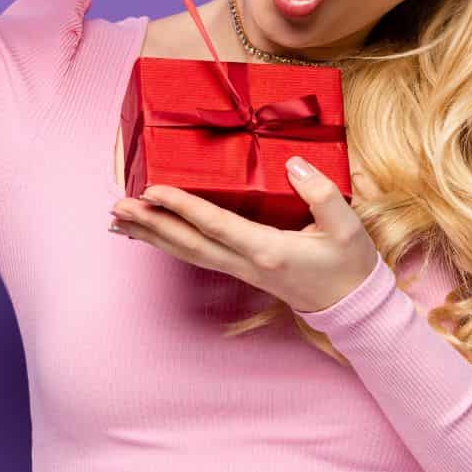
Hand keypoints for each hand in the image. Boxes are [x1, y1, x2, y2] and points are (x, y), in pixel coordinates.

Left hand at [108, 156, 382, 312]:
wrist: (353, 306)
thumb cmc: (350, 264)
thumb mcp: (346, 227)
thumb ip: (322, 193)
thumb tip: (294, 164)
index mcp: (269, 250)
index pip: (215, 225)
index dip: (181, 207)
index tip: (152, 190)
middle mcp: (247, 264)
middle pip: (189, 244)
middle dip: (151, 225)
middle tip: (118, 207)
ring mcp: (241, 271)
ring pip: (188, 253)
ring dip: (152, 237)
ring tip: (118, 221)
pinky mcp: (241, 270)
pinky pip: (198, 256)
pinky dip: (169, 245)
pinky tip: (150, 236)